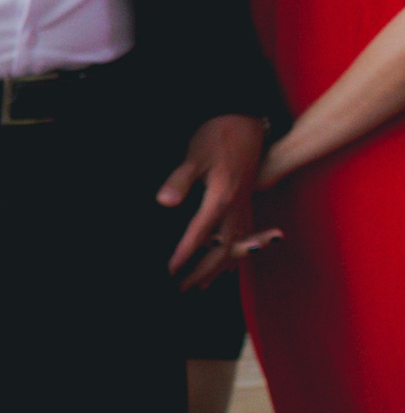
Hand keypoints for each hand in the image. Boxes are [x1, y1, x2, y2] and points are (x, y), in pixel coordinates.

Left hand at [158, 114, 269, 287]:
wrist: (247, 124)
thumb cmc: (217, 137)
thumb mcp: (193, 155)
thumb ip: (179, 181)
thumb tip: (164, 203)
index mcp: (222, 197)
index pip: (200, 234)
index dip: (184, 255)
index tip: (169, 271)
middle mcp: (237, 208)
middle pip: (220, 249)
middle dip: (201, 271)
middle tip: (181, 288)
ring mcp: (245, 207)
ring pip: (235, 247)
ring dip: (219, 268)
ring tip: (201, 286)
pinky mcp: (248, 203)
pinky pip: (244, 237)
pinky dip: (236, 255)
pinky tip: (228, 266)